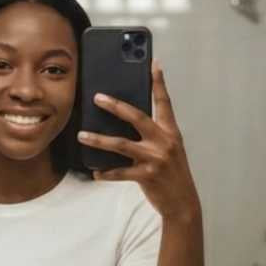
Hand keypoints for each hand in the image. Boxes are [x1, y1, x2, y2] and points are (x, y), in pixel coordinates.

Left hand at [78, 60, 200, 225]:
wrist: (183, 202)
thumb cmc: (174, 172)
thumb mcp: (171, 148)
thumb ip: (155, 134)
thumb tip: (129, 121)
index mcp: (171, 131)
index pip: (164, 102)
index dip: (159, 82)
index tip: (154, 64)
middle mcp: (164, 141)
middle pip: (137, 117)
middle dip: (115, 106)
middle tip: (98, 98)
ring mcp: (155, 158)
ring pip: (121, 144)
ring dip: (98, 140)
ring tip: (82, 135)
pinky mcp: (146, 175)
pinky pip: (119, 172)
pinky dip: (105, 172)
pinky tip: (95, 172)